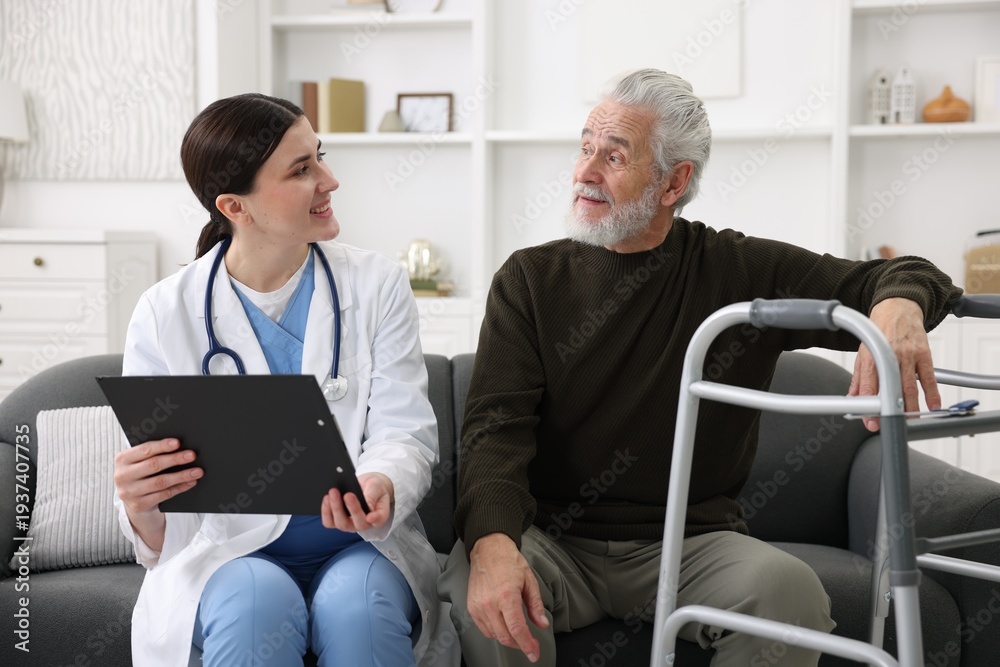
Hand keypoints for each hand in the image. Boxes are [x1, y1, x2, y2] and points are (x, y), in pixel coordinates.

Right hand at [113, 438, 202, 550]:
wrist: (133, 500)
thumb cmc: (141, 474)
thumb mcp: (140, 462)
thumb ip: (152, 453)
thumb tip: (179, 446)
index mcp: (122, 459)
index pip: (144, 450)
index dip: (162, 446)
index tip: (178, 442)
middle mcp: (122, 476)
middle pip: (153, 465)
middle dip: (175, 459)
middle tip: (192, 455)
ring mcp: (129, 492)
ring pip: (160, 482)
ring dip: (182, 476)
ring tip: (197, 471)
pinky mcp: (139, 505)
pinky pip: (164, 494)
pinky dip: (180, 487)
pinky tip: (191, 482)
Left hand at [321, 472, 393, 531]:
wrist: (364, 487)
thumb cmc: (373, 487)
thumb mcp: (376, 486)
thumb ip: (372, 495)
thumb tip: (367, 505)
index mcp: (379, 515)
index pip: (379, 520)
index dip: (375, 519)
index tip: (370, 516)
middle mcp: (364, 524)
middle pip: (358, 523)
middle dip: (351, 508)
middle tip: (347, 495)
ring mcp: (350, 525)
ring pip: (341, 523)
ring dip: (335, 509)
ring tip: (332, 493)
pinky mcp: (337, 521)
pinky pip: (329, 522)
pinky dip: (326, 511)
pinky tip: (326, 498)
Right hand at [467, 533, 548, 662]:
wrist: (488, 550)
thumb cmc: (508, 561)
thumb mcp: (529, 580)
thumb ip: (535, 605)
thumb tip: (542, 623)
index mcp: (506, 595)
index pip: (516, 629)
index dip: (527, 645)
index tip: (534, 653)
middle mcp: (489, 603)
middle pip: (505, 636)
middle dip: (519, 644)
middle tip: (529, 644)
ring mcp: (478, 606)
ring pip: (494, 635)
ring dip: (507, 638)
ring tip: (517, 633)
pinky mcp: (471, 607)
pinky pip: (483, 629)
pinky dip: (495, 632)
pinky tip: (503, 626)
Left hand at [849, 298, 940, 430]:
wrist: (897, 308)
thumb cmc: (879, 331)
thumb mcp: (863, 353)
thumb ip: (859, 379)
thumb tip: (852, 400)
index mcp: (871, 357)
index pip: (868, 386)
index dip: (869, 406)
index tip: (871, 422)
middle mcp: (889, 356)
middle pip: (890, 387)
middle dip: (890, 409)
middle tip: (890, 425)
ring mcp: (908, 355)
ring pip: (909, 385)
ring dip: (910, 406)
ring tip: (909, 420)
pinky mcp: (924, 354)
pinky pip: (929, 377)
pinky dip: (932, 393)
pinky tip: (932, 406)